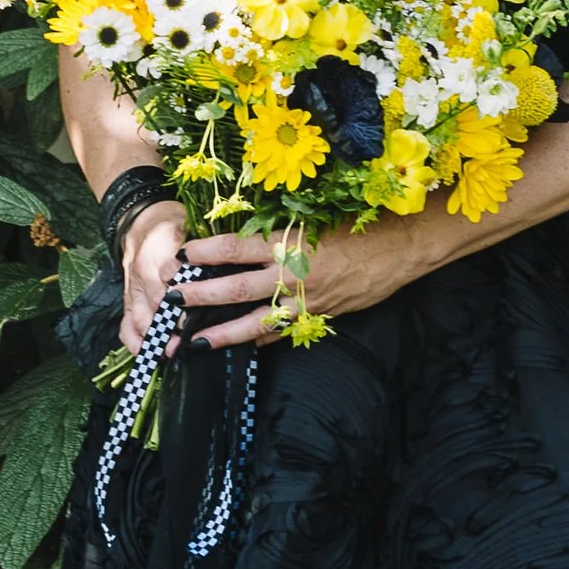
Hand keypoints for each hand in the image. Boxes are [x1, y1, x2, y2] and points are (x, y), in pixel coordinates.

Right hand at [117, 196, 189, 348]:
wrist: (140, 220)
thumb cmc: (171, 223)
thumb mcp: (188, 224)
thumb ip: (201, 246)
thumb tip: (221, 267)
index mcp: (158, 252)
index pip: (170, 284)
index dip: (184, 303)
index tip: (200, 316)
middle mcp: (141, 273)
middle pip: (154, 308)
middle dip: (171, 328)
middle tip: (188, 343)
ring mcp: (132, 288)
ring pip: (138, 319)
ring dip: (154, 339)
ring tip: (172, 353)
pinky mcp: (128, 299)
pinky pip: (125, 324)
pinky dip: (133, 342)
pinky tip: (146, 354)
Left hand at [179, 212, 439, 347]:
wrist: (397, 250)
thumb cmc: (356, 227)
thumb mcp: (313, 221)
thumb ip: (278, 233)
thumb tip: (239, 238)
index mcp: (287, 243)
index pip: (236, 247)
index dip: (206, 251)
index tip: (182, 252)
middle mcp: (291, 275)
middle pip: (236, 288)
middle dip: (200, 295)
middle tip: (171, 299)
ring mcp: (303, 302)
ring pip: (255, 322)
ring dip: (222, 332)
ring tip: (194, 340)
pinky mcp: (316, 318)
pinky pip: (281, 333)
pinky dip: (258, 340)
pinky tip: (238, 347)